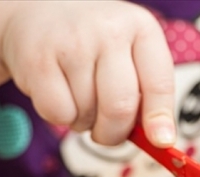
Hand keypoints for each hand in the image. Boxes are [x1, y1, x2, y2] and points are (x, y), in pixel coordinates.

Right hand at [0, 1, 175, 146]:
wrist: (40, 10)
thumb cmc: (96, 45)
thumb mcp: (130, 55)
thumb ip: (147, 94)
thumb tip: (159, 141)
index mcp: (142, 29)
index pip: (159, 83)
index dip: (160, 118)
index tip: (161, 141)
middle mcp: (109, 30)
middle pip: (120, 107)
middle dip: (115, 133)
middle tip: (108, 133)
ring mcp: (72, 42)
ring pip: (87, 114)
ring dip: (85, 122)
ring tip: (80, 98)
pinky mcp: (38, 59)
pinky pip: (58, 114)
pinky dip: (60, 117)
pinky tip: (60, 94)